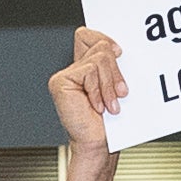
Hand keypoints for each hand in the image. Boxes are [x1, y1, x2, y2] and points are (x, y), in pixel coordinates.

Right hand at [48, 29, 125, 151]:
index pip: (88, 35)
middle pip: (98, 45)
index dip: (104, 39)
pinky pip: (89, 71)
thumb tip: (116, 49)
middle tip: (120, 91)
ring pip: (99, 58)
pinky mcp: (59, 82)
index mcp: (84, 67)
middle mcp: (73, 69)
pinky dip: (98, 89)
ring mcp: (64, 75)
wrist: (98, 145)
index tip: (120, 52)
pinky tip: (97, 106)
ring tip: (110, 104)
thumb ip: (111, 65)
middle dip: (115, 69)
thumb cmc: (108, 123)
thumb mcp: (115, 86)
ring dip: (110, 83)